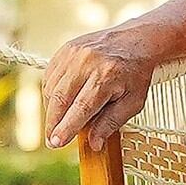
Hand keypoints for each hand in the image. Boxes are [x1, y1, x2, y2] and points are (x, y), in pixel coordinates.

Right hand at [42, 23, 161, 147]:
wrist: (136, 41)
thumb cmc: (135, 74)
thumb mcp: (133, 102)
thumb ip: (111, 122)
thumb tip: (93, 144)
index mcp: (107, 76)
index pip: (81, 107)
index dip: (67, 127)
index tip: (57, 143)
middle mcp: (87, 62)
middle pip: (61, 99)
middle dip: (53, 123)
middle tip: (52, 141)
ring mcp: (74, 53)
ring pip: (51, 88)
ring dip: (52, 110)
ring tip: (59, 122)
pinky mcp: (65, 50)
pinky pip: (49, 77)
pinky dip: (51, 93)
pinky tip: (60, 103)